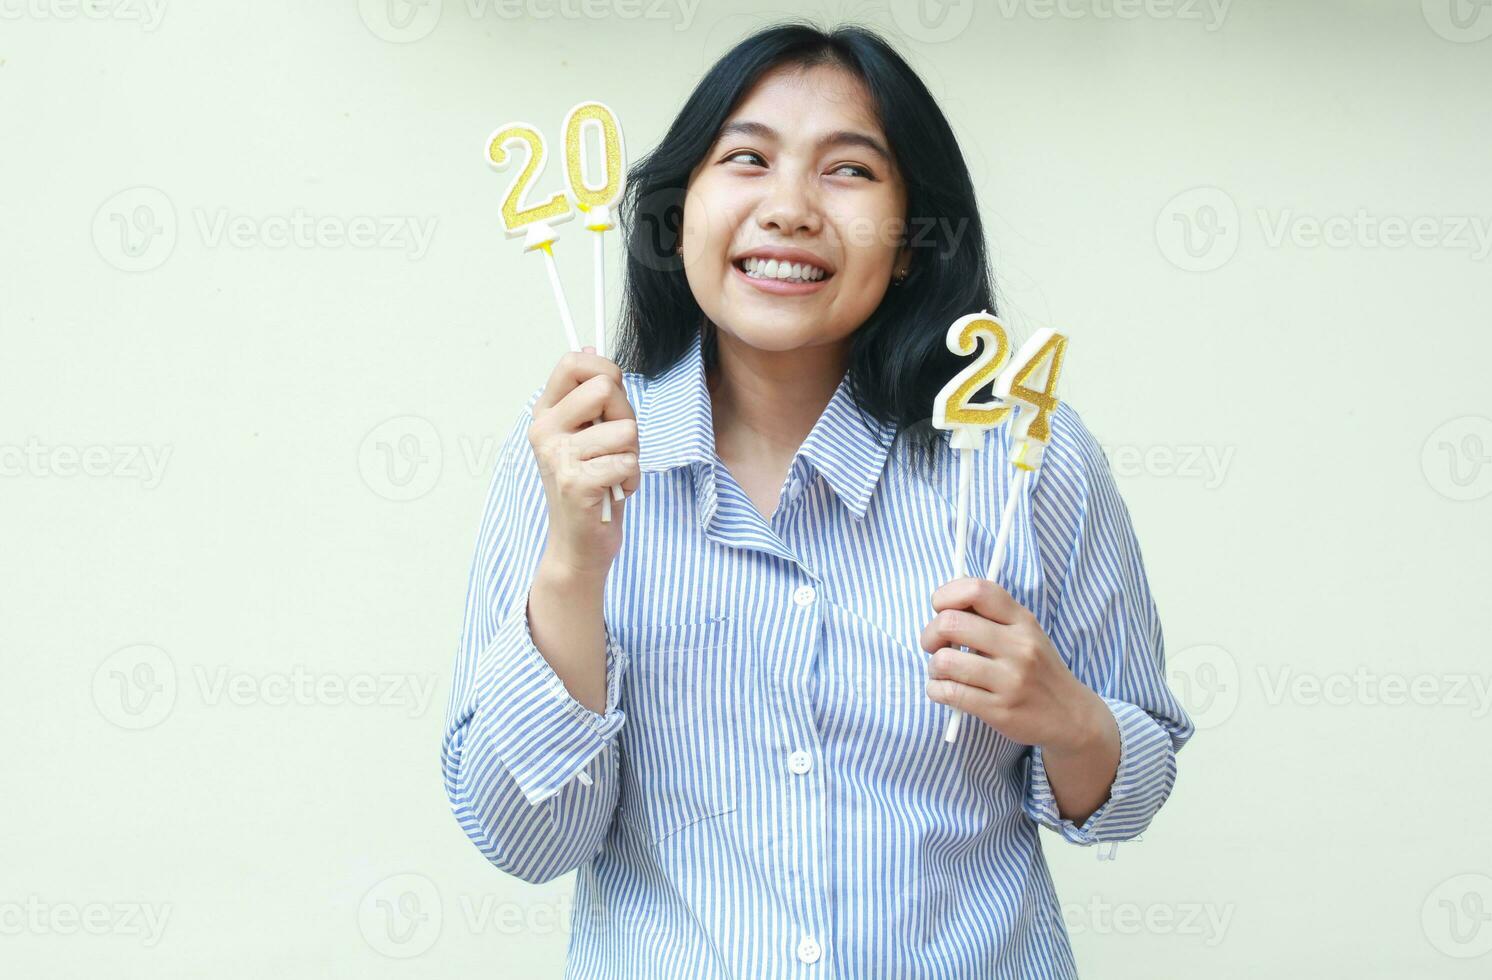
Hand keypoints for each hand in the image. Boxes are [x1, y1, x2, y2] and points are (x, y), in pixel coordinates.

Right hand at [528, 347, 639, 580]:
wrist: (579, 544)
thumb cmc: (592, 486)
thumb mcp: (589, 435)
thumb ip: (591, 397)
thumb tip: (590, 348)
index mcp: (546, 413)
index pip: (573, 363)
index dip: (606, 370)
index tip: (614, 394)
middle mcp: (544, 430)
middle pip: (605, 388)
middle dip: (626, 417)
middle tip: (616, 446)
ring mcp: (557, 456)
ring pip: (625, 429)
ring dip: (631, 454)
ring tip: (613, 473)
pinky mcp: (575, 482)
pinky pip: (627, 461)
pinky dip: (631, 478)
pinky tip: (614, 491)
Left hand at [920, 577, 1111, 755]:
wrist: (1070, 716)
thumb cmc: (1037, 670)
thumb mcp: (1025, 633)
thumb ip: (991, 616)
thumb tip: (944, 604)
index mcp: (1022, 621)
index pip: (977, 590)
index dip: (946, 595)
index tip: (940, 610)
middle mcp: (1019, 647)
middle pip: (951, 623)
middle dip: (930, 634)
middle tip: (934, 645)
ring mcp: (1010, 680)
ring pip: (945, 661)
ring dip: (933, 667)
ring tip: (942, 672)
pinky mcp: (1000, 710)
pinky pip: (949, 693)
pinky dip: (936, 690)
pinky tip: (944, 691)